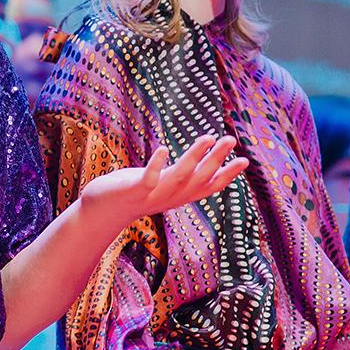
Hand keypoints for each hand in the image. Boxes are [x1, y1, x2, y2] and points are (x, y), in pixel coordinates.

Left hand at [81, 135, 248, 228]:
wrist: (104, 211)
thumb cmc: (137, 193)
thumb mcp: (166, 185)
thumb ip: (185, 175)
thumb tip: (204, 158)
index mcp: (181, 195)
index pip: (209, 186)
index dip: (227, 175)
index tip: (245, 160)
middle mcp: (172, 197)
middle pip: (199, 178)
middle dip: (216, 159)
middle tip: (231, 139)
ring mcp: (153, 194)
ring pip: (179, 176)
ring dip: (194, 157)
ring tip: (207, 137)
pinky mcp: (134, 190)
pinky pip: (148, 179)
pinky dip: (156, 165)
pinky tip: (164, 149)